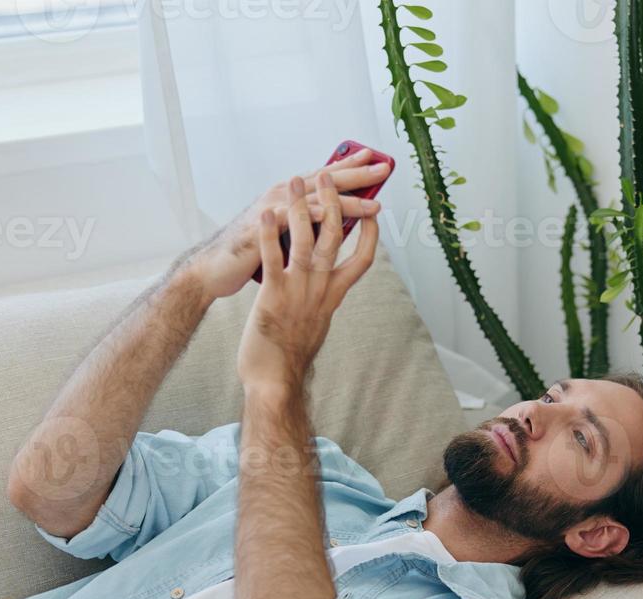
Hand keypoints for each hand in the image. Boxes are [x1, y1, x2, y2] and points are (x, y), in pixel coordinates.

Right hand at [183, 150, 386, 300]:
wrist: (217, 267)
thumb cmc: (253, 250)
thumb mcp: (286, 232)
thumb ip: (308, 222)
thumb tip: (337, 217)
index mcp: (290, 197)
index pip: (325, 177)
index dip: (351, 166)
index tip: (376, 158)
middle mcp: (283, 196)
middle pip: (325, 182)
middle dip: (356, 175)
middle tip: (383, 169)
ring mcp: (272, 209)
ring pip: (314, 201)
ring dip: (344, 200)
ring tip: (371, 201)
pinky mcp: (261, 227)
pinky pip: (289, 219)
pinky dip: (309, 216)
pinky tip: (329, 215)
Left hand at [237, 172, 378, 391]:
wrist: (275, 380)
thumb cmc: (292, 353)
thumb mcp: (317, 322)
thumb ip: (323, 299)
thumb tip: (329, 286)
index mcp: (334, 295)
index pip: (363, 259)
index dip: (370, 233)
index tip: (373, 211)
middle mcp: (321, 289)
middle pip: (336, 238)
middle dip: (335, 202)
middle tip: (332, 175)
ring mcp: (299, 291)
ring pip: (307, 241)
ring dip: (302, 207)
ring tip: (296, 180)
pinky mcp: (274, 296)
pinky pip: (274, 259)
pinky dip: (271, 234)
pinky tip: (268, 213)